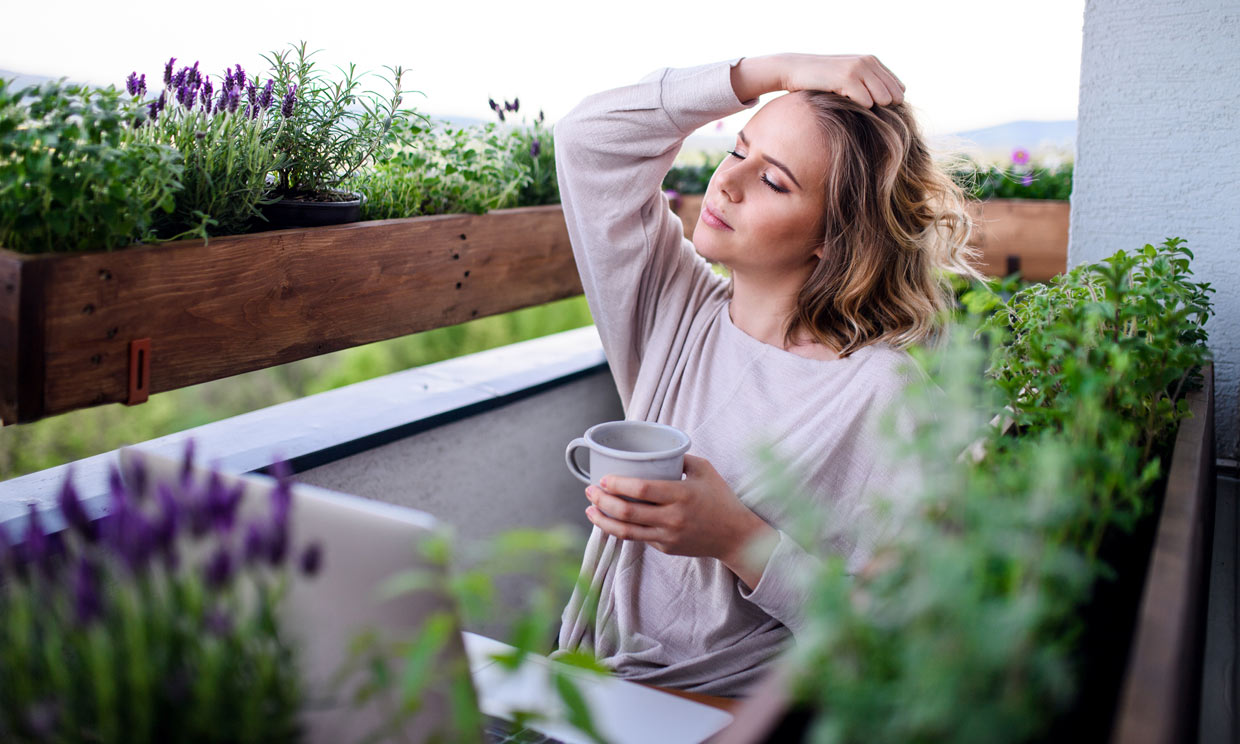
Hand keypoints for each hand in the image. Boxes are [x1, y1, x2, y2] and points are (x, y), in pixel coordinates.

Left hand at [584, 454, 779, 588]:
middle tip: (590, 491)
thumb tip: (654, 449)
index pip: (641, 490)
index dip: (618, 485)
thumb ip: (679, 458)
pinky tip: (609, 520)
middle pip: (627, 512)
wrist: (735, 536)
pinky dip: (620, 529)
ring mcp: (668, 536)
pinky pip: (638, 538)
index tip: (603, 479)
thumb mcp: (704, 470)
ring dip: (603, 520)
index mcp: (681, 495)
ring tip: (590, 510)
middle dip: (602, 501)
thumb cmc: (720, 498)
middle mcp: (672, 518)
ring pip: (626, 532)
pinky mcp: (666, 548)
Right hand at [731, 53, 905, 108]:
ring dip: (873, 109)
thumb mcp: (846, 77)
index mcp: (871, 61)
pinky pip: (866, 100)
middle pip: (894, 94)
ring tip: (858, 112)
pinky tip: (848, 108)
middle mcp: (868, 62)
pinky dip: (860, 108)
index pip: (899, 86)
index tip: (876, 113)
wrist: (794, 69)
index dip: (891, 102)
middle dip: (885, 108)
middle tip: (868, 116)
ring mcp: (858, 68)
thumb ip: (865, 84)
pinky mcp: (846, 78)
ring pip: (883, 97)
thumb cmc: (820, 79)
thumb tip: (886, 105)